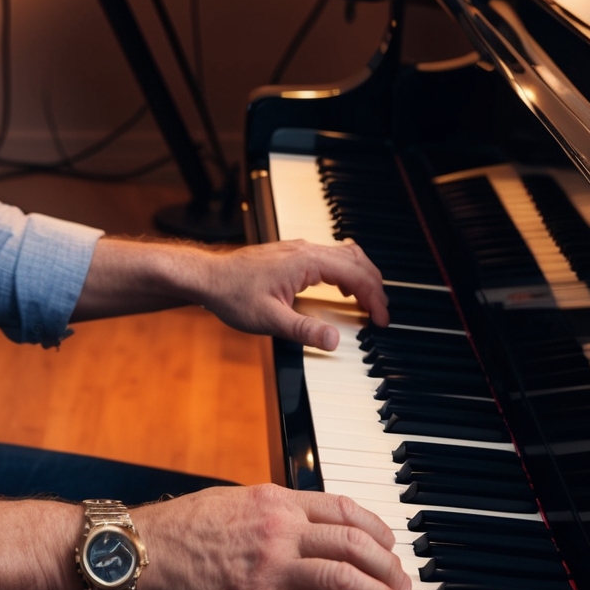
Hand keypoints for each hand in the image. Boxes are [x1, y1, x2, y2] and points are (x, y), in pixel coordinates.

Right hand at [132, 485, 408, 589]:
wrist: (142, 553)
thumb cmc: (182, 529)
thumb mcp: (234, 501)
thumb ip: (272, 512)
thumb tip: (304, 525)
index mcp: (275, 501)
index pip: (343, 509)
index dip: (377, 530)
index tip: (390, 548)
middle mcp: (279, 529)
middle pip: (353, 544)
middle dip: (388, 568)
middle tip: (401, 588)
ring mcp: (269, 568)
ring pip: (343, 579)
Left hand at [197, 239, 388, 348]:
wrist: (208, 277)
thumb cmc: (233, 293)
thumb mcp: (269, 319)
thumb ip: (303, 330)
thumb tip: (334, 340)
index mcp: (305, 261)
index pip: (354, 274)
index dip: (374, 297)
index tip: (382, 319)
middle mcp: (305, 249)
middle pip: (355, 259)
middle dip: (374, 285)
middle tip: (380, 312)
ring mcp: (298, 249)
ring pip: (344, 254)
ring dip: (361, 275)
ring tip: (369, 301)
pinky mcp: (291, 254)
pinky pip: (329, 256)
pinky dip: (346, 271)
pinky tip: (342, 288)